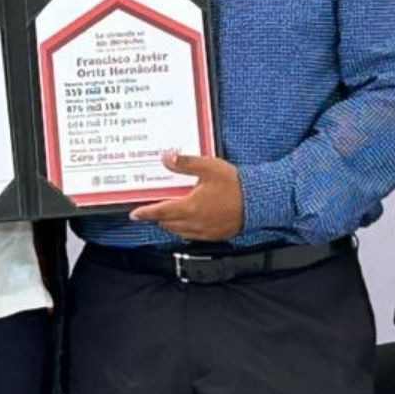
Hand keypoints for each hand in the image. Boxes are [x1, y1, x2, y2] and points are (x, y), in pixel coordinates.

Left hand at [129, 151, 243, 240]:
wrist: (259, 201)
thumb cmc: (236, 186)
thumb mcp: (208, 168)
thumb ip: (185, 163)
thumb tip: (167, 158)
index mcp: (190, 208)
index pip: (160, 212)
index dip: (145, 213)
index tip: (135, 214)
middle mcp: (195, 223)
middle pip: (168, 223)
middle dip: (157, 217)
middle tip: (150, 210)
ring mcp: (205, 231)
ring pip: (179, 231)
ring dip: (170, 223)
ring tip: (167, 214)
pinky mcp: (215, 235)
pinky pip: (193, 235)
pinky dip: (185, 228)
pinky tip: (188, 220)